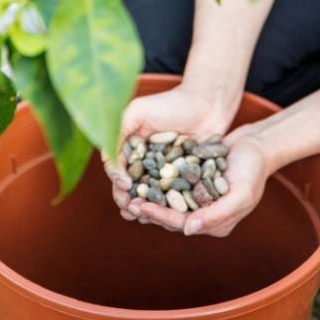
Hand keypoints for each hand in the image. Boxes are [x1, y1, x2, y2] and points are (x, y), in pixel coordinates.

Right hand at [101, 85, 232, 221]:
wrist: (208, 104)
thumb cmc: (171, 104)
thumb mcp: (137, 112)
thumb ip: (117, 132)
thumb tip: (111, 164)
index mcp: (130, 148)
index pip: (117, 169)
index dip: (117, 180)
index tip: (125, 186)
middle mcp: (145, 162)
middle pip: (130, 187)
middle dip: (127, 200)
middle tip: (130, 208)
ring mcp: (164, 173)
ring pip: (149, 196)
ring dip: (144, 209)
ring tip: (143, 216)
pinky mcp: (183, 180)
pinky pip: (172, 198)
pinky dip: (167, 208)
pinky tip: (166, 215)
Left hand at [127, 123, 273, 235]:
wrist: (256, 145)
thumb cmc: (253, 170)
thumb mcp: (241, 194)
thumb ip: (218, 214)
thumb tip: (189, 229)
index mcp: (217, 224)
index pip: (182, 224)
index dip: (160, 216)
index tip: (140, 206)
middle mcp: (205, 214)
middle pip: (172, 216)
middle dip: (149, 209)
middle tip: (126, 201)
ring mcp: (198, 198)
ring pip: (168, 202)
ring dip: (149, 198)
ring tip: (128, 191)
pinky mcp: (193, 181)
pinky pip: (171, 185)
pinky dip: (157, 182)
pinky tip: (139, 175)